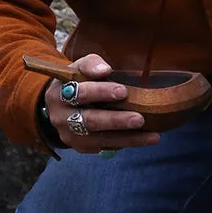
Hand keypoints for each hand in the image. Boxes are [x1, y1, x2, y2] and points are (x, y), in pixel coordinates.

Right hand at [45, 53, 160, 153]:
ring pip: (100, 139)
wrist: (60, 106)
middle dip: (116, 120)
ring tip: (152, 136)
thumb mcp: (79, 67)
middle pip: (90, 121)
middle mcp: (61, 118)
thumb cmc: (76, 82)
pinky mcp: (82, 147)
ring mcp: (71, 136)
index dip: (101, 92)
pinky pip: (106, 147)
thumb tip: (105, 69)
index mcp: (59, 94)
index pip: (80, 93)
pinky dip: (127, 143)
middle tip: (139, 119)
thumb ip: (91, 64)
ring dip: (128, 138)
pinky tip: (146, 139)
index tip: (123, 91)